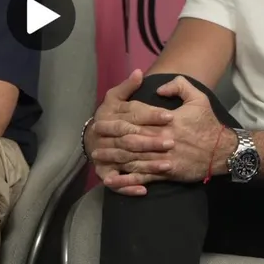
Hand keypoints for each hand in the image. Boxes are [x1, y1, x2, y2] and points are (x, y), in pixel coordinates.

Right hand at [85, 69, 176, 195]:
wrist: (91, 138)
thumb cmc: (109, 116)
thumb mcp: (115, 97)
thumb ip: (128, 86)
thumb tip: (139, 72)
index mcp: (111, 116)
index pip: (133, 115)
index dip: (151, 115)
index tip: (170, 116)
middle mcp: (107, 136)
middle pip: (130, 139)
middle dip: (151, 141)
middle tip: (172, 142)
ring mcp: (105, 156)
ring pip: (127, 160)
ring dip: (147, 165)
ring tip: (168, 165)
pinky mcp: (105, 173)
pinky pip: (116, 182)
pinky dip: (129, 187)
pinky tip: (144, 190)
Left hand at [101, 75, 230, 191]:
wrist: (223, 151)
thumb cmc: (208, 124)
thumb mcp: (198, 97)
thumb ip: (178, 86)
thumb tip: (159, 87)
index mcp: (166, 120)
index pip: (137, 117)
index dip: (119, 117)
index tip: (103, 118)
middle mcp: (161, 138)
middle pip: (130, 137)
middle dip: (110, 137)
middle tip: (93, 136)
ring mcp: (163, 157)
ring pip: (133, 157)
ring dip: (113, 157)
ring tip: (98, 156)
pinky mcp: (167, 173)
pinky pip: (144, 176)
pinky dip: (128, 178)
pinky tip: (115, 178)